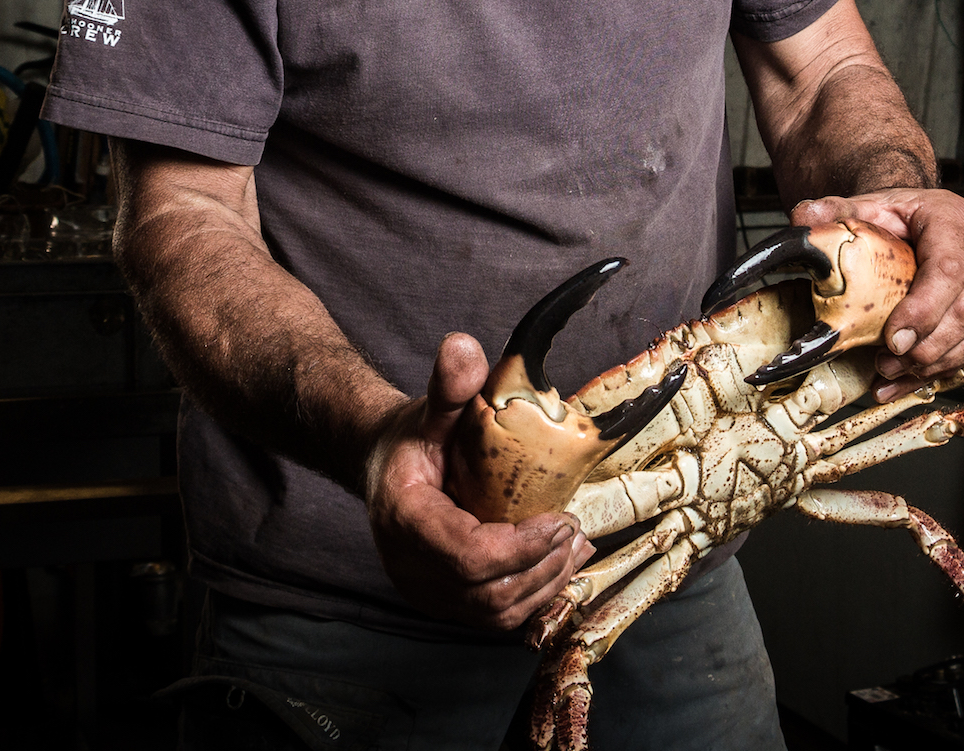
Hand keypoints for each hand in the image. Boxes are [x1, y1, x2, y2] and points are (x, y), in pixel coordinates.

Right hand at [362, 332, 595, 630]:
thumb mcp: (429, 408)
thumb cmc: (413, 441)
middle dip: (541, 566)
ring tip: (574, 548)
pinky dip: (532, 597)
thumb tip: (463, 346)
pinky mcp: (446, 603)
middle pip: (487, 593)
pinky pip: (493, 617)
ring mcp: (427, 592)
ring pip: (495, 613)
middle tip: (577, 532)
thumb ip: (448, 384)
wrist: (386, 468)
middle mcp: (410, 566)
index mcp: (405, 519)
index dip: (521, 547)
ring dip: (544, 585)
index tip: (562, 521)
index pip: (468, 556)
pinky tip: (557, 566)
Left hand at [789, 189, 963, 402]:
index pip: (950, 268)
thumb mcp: (865, 205)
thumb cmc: (896, 216)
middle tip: (887, 362)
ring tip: (890, 372)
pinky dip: (939, 373)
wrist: (918, 219)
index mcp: (954, 220)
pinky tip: (903, 384)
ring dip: (934, 364)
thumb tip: (803, 218)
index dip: (925, 307)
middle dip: (927, 346)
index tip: (893, 337)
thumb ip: (835, 210)